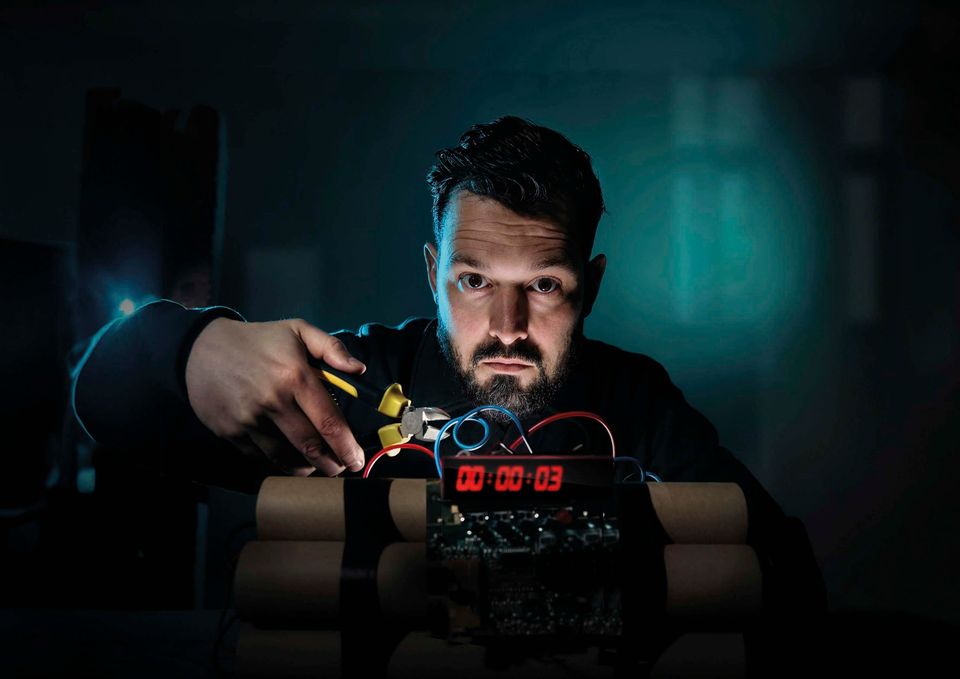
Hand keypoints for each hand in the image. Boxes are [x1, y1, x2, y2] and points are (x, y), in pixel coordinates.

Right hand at [184, 317, 365, 475]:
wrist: (201, 349)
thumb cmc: (258, 340)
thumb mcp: (298, 330)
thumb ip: (332, 348)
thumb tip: (359, 369)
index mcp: (295, 376)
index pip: (329, 422)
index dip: (347, 447)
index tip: (357, 459)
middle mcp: (273, 401)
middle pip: (310, 447)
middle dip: (331, 464)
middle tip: (341, 468)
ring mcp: (249, 420)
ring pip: (285, 458)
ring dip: (306, 468)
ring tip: (317, 466)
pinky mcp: (230, 432)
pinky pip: (260, 456)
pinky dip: (278, 461)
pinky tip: (289, 458)